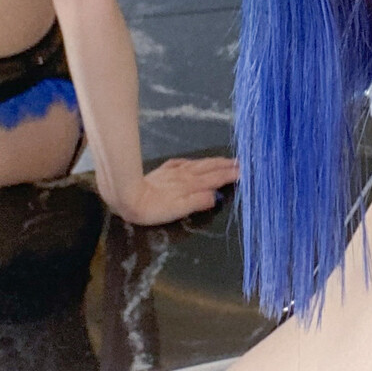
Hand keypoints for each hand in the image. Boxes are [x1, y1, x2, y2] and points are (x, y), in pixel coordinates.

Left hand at [117, 156, 238, 225]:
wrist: (128, 197)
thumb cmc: (154, 209)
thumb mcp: (179, 209)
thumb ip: (199, 201)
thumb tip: (216, 195)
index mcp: (191, 185)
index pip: (215, 179)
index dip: (229, 175)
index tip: (243, 171)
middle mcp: (185, 176)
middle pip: (208, 169)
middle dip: (225, 166)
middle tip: (239, 163)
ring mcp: (173, 172)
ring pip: (198, 164)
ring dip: (212, 162)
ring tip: (224, 160)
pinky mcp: (162, 171)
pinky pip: (181, 163)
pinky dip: (192, 162)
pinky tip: (192, 162)